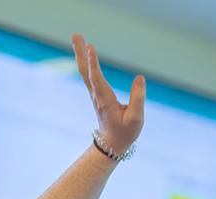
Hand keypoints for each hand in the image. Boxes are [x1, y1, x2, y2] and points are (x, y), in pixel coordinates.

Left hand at [71, 34, 144, 154]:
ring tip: (77, 37)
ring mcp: (95, 94)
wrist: (111, 144)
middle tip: (75, 36)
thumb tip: (140, 78)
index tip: (90, 47)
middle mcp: (97, 95)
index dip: (94, 64)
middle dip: (81, 53)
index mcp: (106, 101)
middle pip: (86, 72)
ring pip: (85, 72)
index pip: (97, 79)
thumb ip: (138, 99)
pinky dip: (86, 62)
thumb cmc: (125, 133)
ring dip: (81, 54)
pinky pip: (89, 75)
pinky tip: (84, 52)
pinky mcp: (97, 94)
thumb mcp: (136, 119)